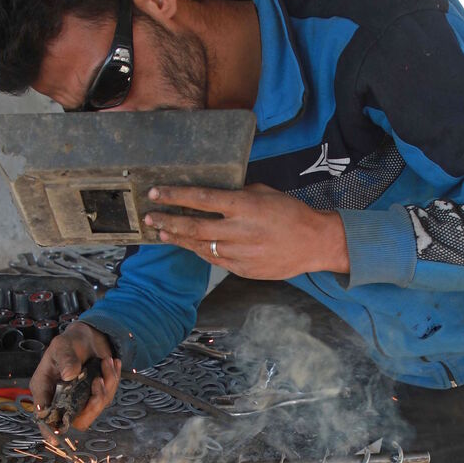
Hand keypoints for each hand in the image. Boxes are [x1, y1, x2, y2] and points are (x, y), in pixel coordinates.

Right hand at [29, 321, 120, 442]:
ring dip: (106, 386)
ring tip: (106, 361)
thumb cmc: (69, 342)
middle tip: (98, 380)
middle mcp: (62, 399)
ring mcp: (81, 399)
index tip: (56, 437)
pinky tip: (111, 363)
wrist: (88, 337)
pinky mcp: (96, 395)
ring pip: (96, 408)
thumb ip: (65, 359)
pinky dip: (113, 379)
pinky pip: (108, 397)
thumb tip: (69, 375)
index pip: (45, 415)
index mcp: (45, 389)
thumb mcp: (62, 345)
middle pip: (76, 420)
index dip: (49, 429)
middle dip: (92, 404)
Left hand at [144, 183, 349, 279]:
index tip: (155, 192)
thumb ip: (237, 194)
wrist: (314, 243)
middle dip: (167, 221)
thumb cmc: (290, 213)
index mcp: (244, 206)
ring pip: (199, 246)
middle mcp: (238, 230)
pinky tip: (187, 245)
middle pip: (193, 226)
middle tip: (148, 217)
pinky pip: (214, 260)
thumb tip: (212, 195)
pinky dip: (198, 251)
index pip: (201, 198)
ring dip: (178, 238)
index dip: (174, 195)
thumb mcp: (264, 193)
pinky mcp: (242, 269)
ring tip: (161, 231)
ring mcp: (239, 253)